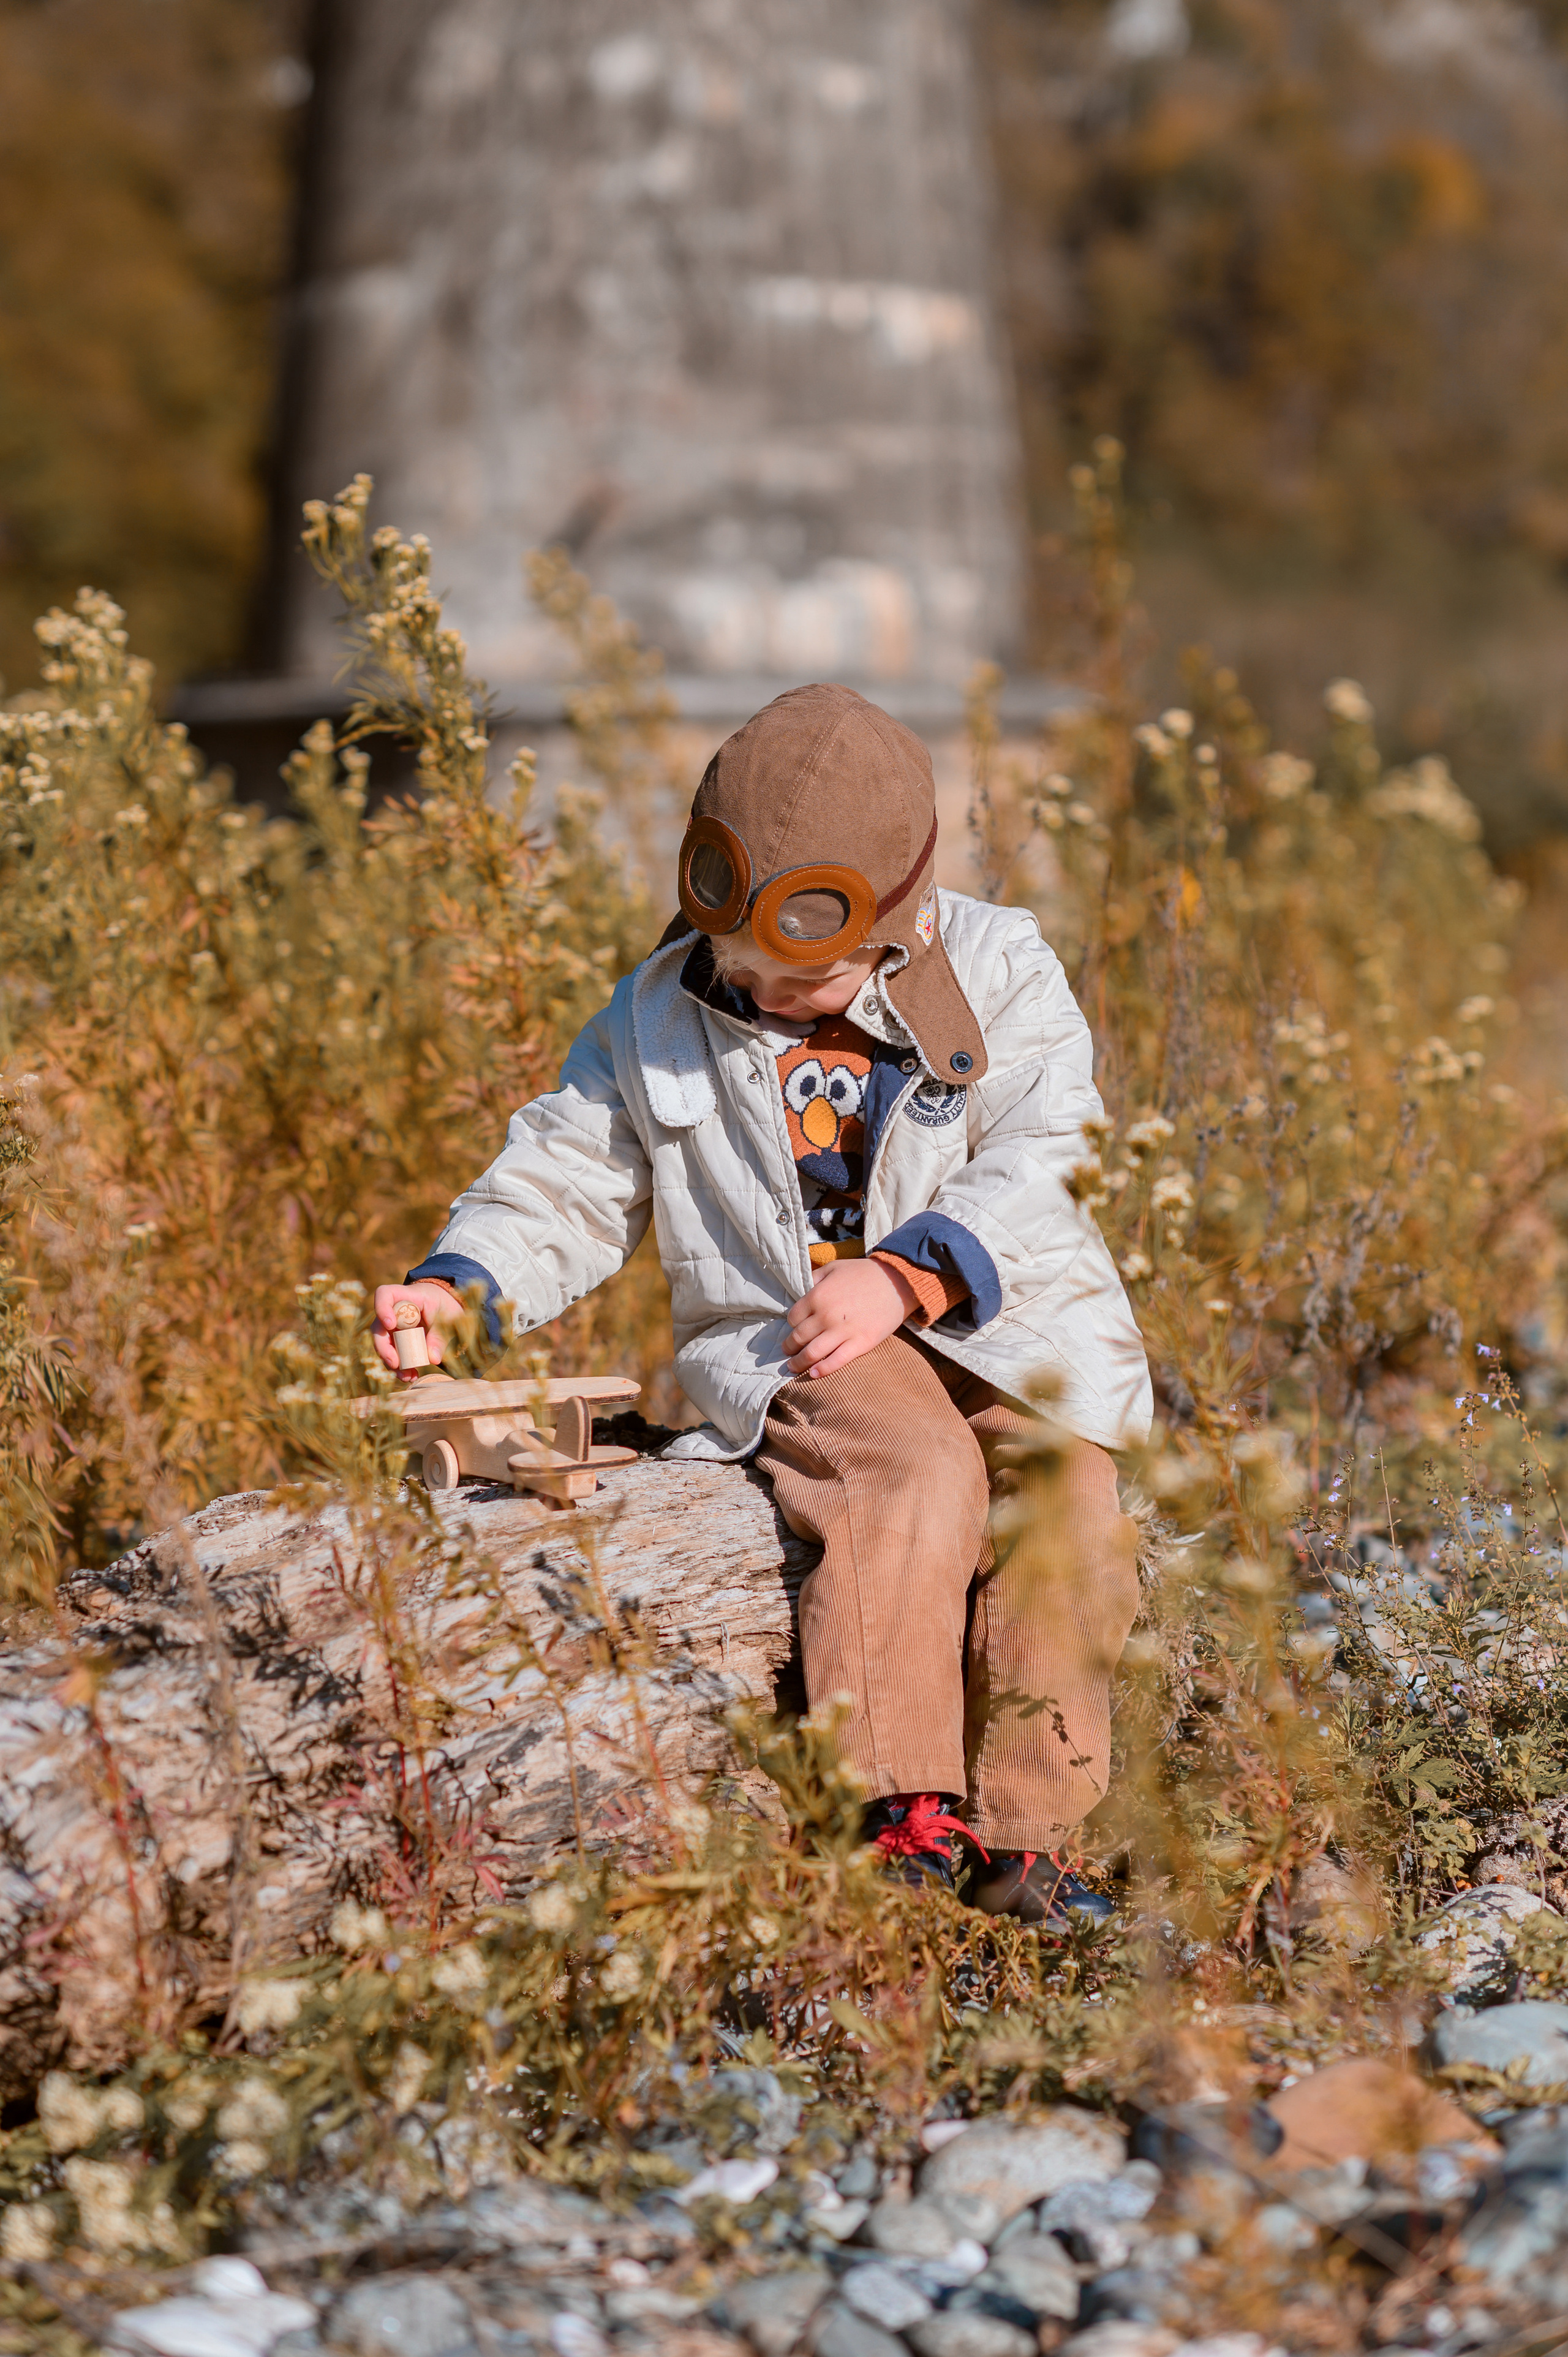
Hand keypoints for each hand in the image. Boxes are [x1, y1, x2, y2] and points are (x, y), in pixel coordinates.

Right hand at [371, 1281, 462, 1376]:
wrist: (443, 1305)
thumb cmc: (444, 1304)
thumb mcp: (448, 1316)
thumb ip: (440, 1335)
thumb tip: (434, 1359)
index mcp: (405, 1296)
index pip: (384, 1295)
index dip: (382, 1309)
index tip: (391, 1325)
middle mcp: (392, 1311)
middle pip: (378, 1328)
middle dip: (384, 1349)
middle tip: (396, 1363)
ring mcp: (391, 1327)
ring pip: (383, 1345)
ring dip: (392, 1363)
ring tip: (407, 1376)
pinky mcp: (395, 1340)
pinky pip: (392, 1354)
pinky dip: (399, 1367)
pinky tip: (411, 1376)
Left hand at [783, 1256, 917, 1380]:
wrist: (897, 1282)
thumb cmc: (863, 1273)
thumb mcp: (833, 1268)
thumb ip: (814, 1280)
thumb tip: (800, 1292)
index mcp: (817, 1296)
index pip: (793, 1318)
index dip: (792, 1324)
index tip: (794, 1328)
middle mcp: (826, 1316)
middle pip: (798, 1338)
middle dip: (789, 1347)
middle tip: (786, 1352)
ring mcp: (843, 1332)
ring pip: (812, 1353)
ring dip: (798, 1363)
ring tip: (793, 1367)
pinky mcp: (860, 1344)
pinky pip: (836, 1362)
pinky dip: (821, 1370)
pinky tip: (813, 1374)